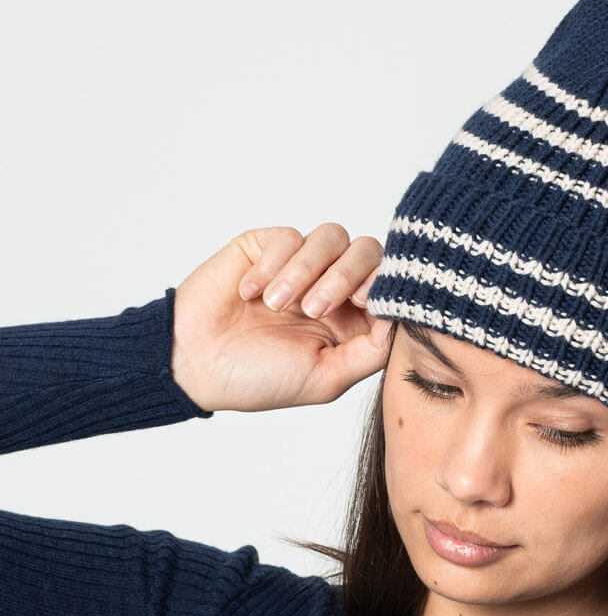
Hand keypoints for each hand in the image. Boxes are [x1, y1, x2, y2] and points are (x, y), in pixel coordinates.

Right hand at [172, 223, 393, 411]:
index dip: (384, 287)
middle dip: (346, 276)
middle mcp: (331, 287)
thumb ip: (373, 350)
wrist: (195, 364)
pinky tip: (250, 294)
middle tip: (315, 308)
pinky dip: (273, 266)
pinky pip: (289, 236)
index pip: (387, 285)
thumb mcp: (328, 377)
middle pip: (367, 252)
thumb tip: (404, 319)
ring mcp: (300, 264)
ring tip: (278, 305)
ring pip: (331, 237)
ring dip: (307, 270)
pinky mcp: (266, 246)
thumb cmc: (260, 379)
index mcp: (351, 319)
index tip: (363, 306)